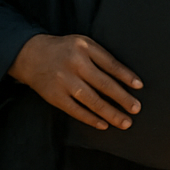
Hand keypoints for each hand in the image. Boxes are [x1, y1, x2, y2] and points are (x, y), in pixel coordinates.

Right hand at [8, 34, 141, 129]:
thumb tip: (126, 78)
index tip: (140, 87)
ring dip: (110, 113)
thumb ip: (101, 56)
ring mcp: (63, 81)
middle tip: (137, 109)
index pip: (110, 64)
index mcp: (84, 48)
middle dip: (122, 98)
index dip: (126, 76)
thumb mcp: (83, 44)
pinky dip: (90, 118)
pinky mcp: (54, 96)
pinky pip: (75, 110)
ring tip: (125, 122)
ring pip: (91, 100)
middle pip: (103, 83)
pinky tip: (104, 124)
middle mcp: (74, 64)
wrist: (29, 55)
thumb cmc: (65, 50)